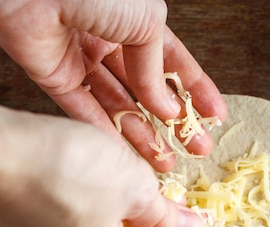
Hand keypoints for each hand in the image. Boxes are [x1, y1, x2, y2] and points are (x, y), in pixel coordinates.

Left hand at [0, 0, 226, 171]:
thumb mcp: (146, 25)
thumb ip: (156, 71)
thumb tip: (167, 109)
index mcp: (137, 21)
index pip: (173, 61)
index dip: (196, 89)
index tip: (215, 115)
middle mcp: (111, 41)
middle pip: (147, 90)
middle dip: (173, 122)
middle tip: (195, 148)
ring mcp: (82, 59)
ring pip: (118, 106)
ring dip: (142, 136)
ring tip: (165, 162)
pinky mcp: (54, 76)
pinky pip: (85, 110)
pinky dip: (106, 133)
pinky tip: (127, 154)